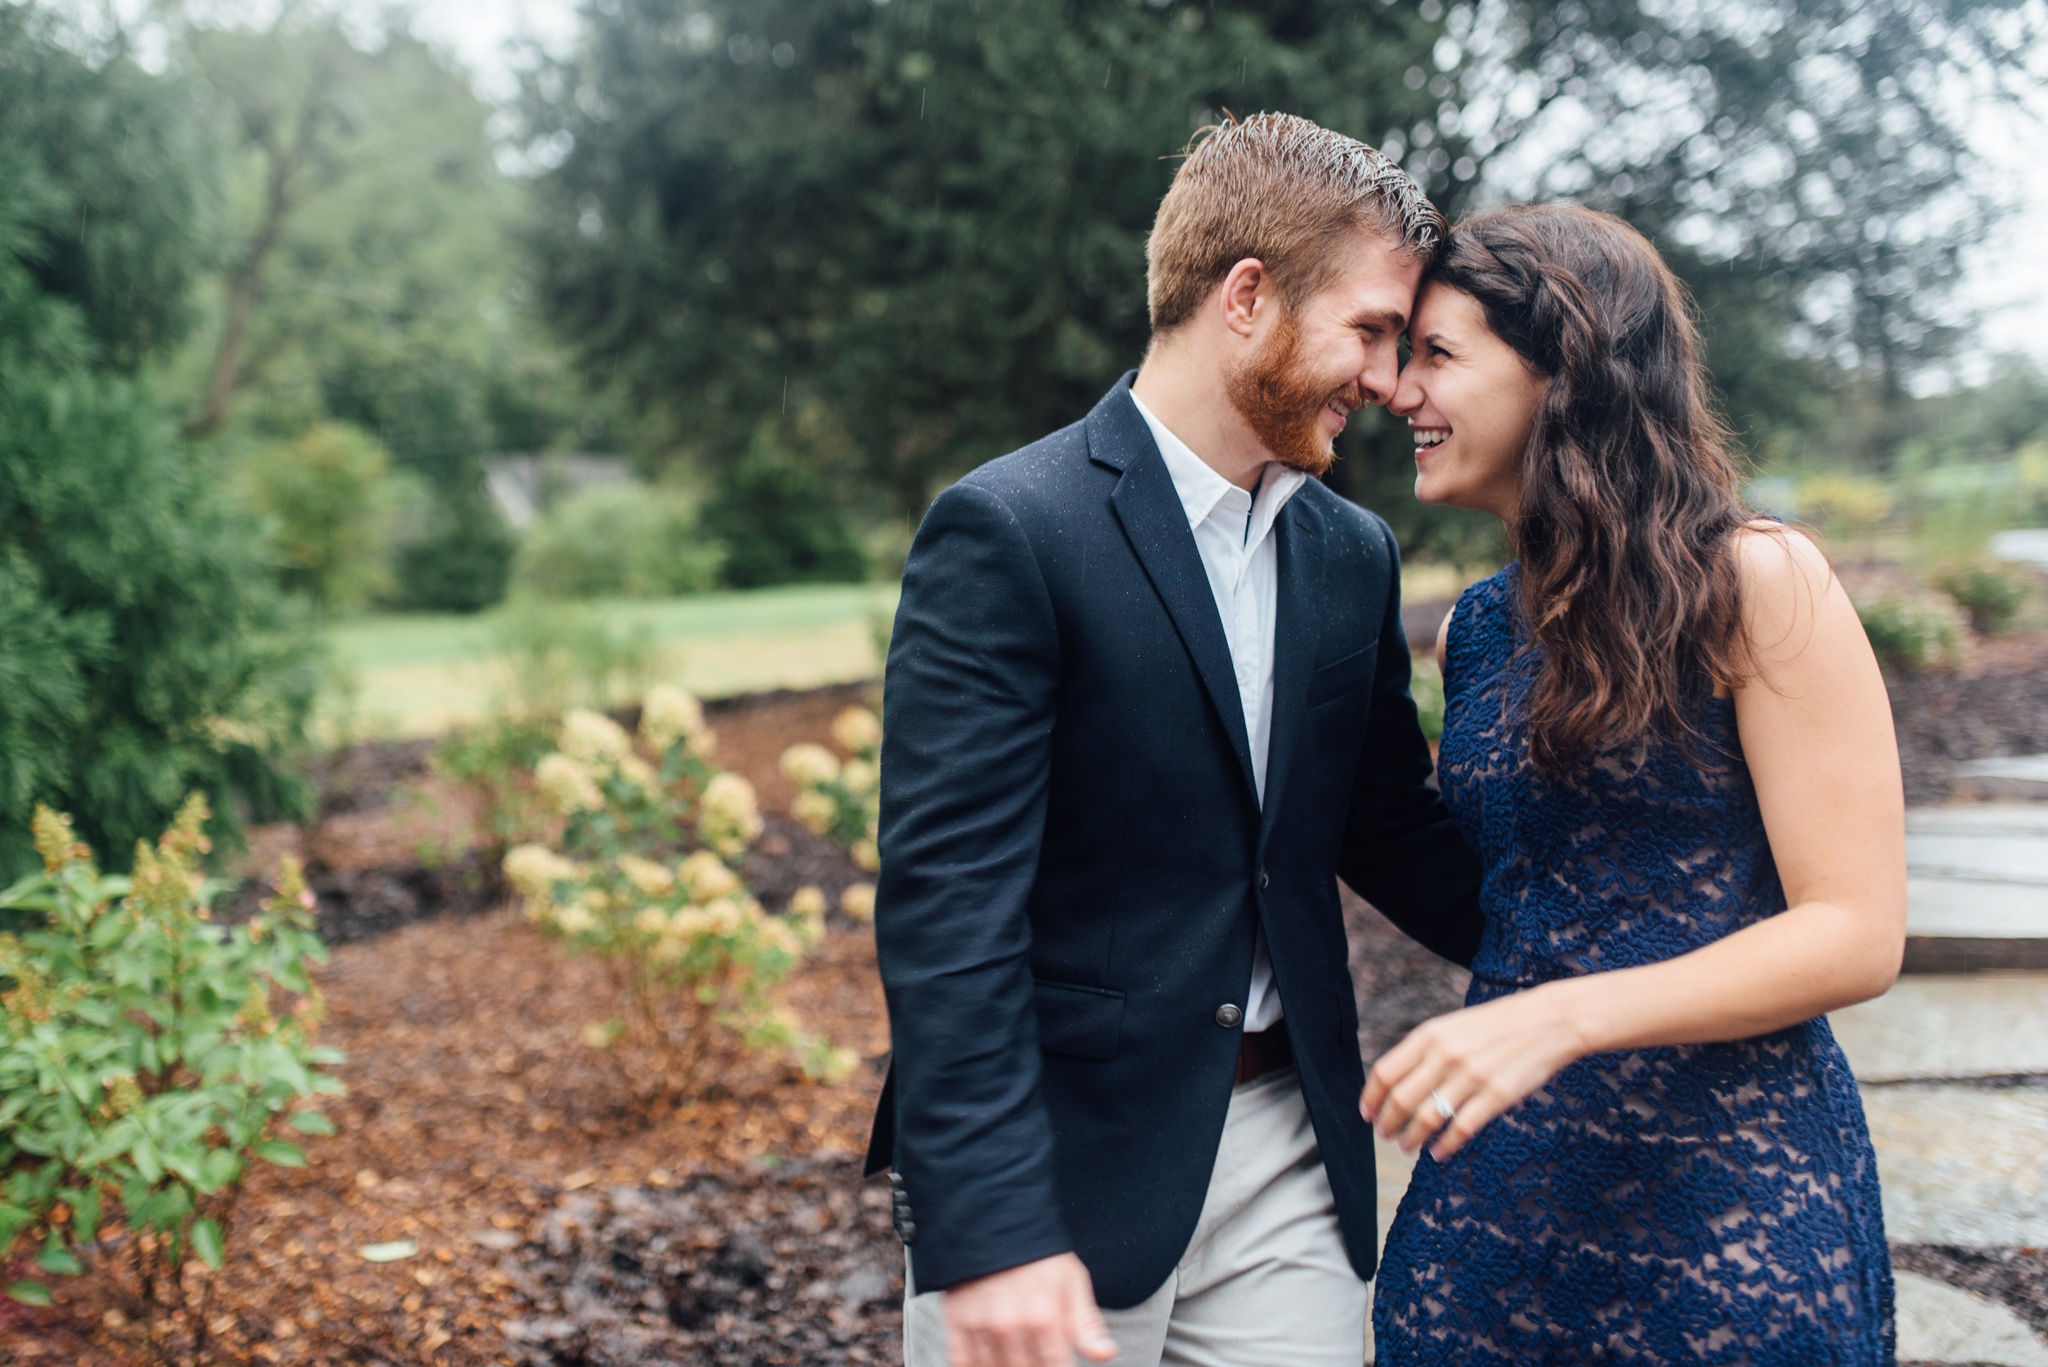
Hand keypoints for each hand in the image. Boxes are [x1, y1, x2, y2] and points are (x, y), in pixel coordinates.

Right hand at [943, 1252, 1117, 1366]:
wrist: (992, 1219)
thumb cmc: (1038, 1254)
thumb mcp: (1072, 1281)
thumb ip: (1087, 1324)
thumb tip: (1106, 1354)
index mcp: (1044, 1317)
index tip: (1057, 1362)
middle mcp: (1010, 1326)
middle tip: (1036, 1353)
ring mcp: (979, 1325)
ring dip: (1005, 1366)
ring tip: (1016, 1353)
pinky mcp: (955, 1321)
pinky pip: (962, 1362)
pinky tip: (988, 1360)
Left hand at [1360, 982, 1587, 1159]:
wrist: (1549, 1020)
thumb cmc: (1498, 1025)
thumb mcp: (1453, 1025)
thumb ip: (1425, 1049)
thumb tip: (1395, 1081)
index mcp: (1430, 1034)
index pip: (1386, 1072)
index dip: (1371, 1098)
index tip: (1367, 1114)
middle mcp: (1446, 1054)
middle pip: (1401, 1099)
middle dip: (1388, 1123)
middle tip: (1385, 1136)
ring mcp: (1472, 1076)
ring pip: (1428, 1118)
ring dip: (1412, 1138)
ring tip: (1408, 1146)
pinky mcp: (1497, 1095)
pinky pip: (1461, 1128)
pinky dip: (1445, 1146)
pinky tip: (1439, 1153)